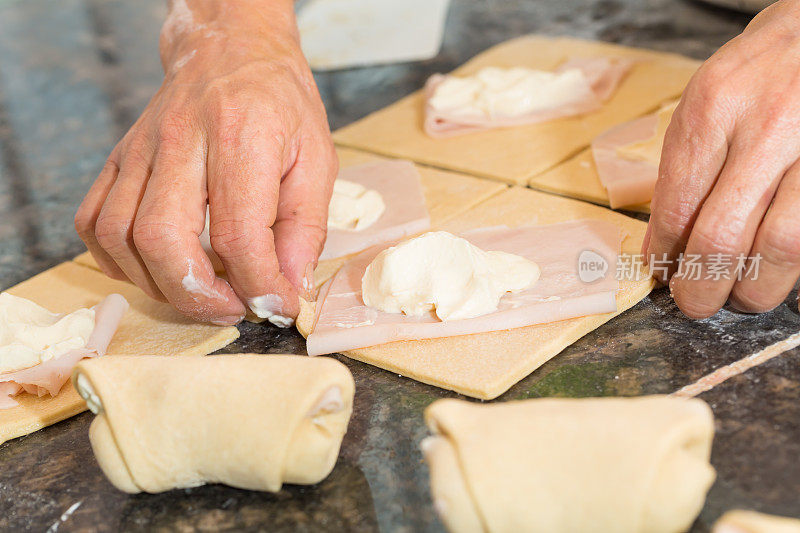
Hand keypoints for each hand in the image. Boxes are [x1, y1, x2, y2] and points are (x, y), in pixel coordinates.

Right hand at [75, 0, 336, 325]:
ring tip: (202, 293)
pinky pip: (94, 222)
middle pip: (163, 239)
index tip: (278, 306)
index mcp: (242, 135)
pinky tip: (157, 268)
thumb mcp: (318, 159)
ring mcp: (140, 148)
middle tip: (233, 309)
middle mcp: (181, 138)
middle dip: (198, 296)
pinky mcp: (119, 158)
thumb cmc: (280, 105)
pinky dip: (118, 260)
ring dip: (159, 285)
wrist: (231, 51)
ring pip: (121, 236)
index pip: (238, 233)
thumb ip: (306, 227)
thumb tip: (289, 288)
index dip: (259, 286)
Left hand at [644, 0, 799, 317]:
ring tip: (740, 297)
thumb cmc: (756, 74)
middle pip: (724, 235)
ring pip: (783, 246)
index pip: (678, 206)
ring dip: (756, 288)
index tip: (662, 273)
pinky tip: (779, 271)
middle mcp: (768, 125)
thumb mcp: (705, 104)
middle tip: (693, 304)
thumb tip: (659, 249)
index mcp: (714, 107)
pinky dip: (795, 265)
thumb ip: (680, 174)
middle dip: (701, 286)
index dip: (666, 255)